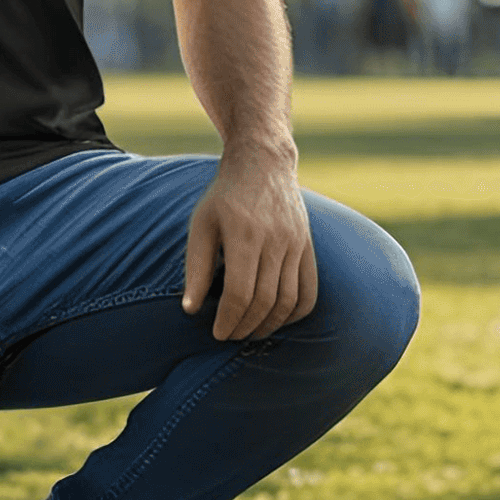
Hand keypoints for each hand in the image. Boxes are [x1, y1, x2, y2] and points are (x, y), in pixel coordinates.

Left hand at [181, 144, 315, 341]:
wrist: (263, 163)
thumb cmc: (224, 195)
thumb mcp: (201, 223)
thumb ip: (196, 266)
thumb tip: (190, 309)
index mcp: (244, 233)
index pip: (241, 292)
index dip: (228, 319)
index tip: (216, 333)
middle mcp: (275, 240)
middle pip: (265, 301)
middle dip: (246, 327)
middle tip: (229, 336)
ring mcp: (296, 243)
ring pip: (289, 300)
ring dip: (269, 325)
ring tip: (249, 332)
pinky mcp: (308, 246)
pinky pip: (310, 290)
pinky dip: (295, 313)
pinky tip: (276, 320)